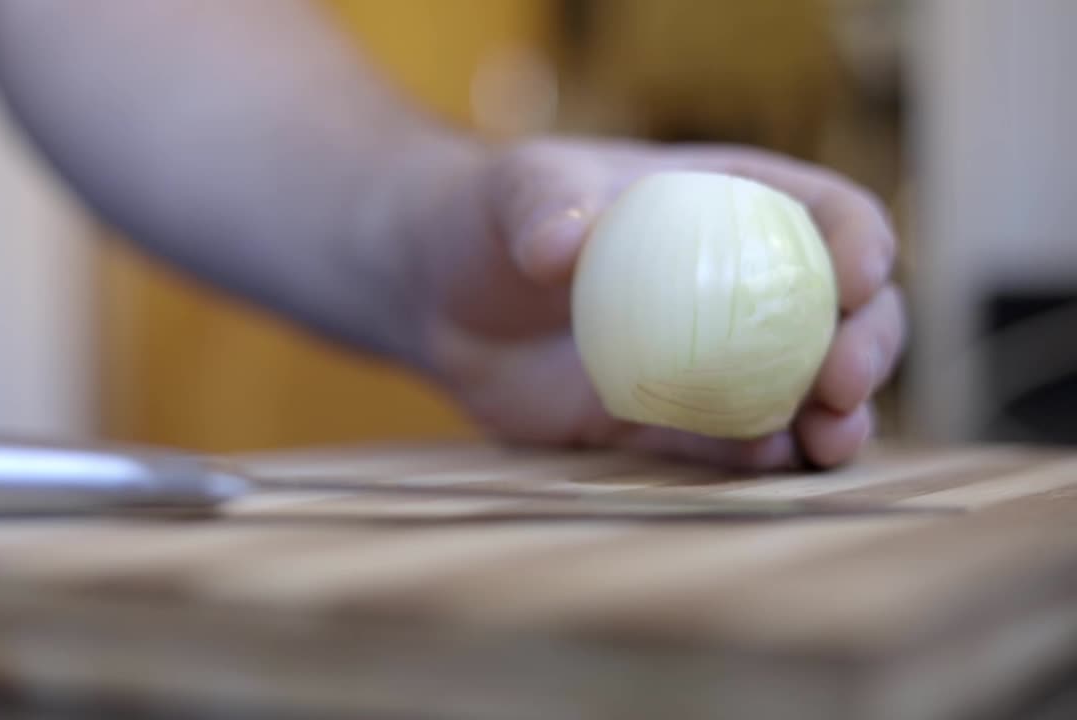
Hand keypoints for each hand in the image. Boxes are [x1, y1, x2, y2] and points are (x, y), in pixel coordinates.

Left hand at [409, 138, 902, 469]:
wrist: (447, 300)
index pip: (827, 214)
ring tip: (833, 440)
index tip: (859, 278)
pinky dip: (757, 457)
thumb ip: (542, 206)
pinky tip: (767, 465)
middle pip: (842, 314)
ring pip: (802, 390)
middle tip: (844, 381)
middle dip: (869, 346)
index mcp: (735, 205)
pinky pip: (729, 445)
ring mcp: (715, 359)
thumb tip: (560, 247)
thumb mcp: (520, 190)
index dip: (862, 242)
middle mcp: (743, 285)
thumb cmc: (494, 218)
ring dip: (835, 419)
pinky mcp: (672, 422)